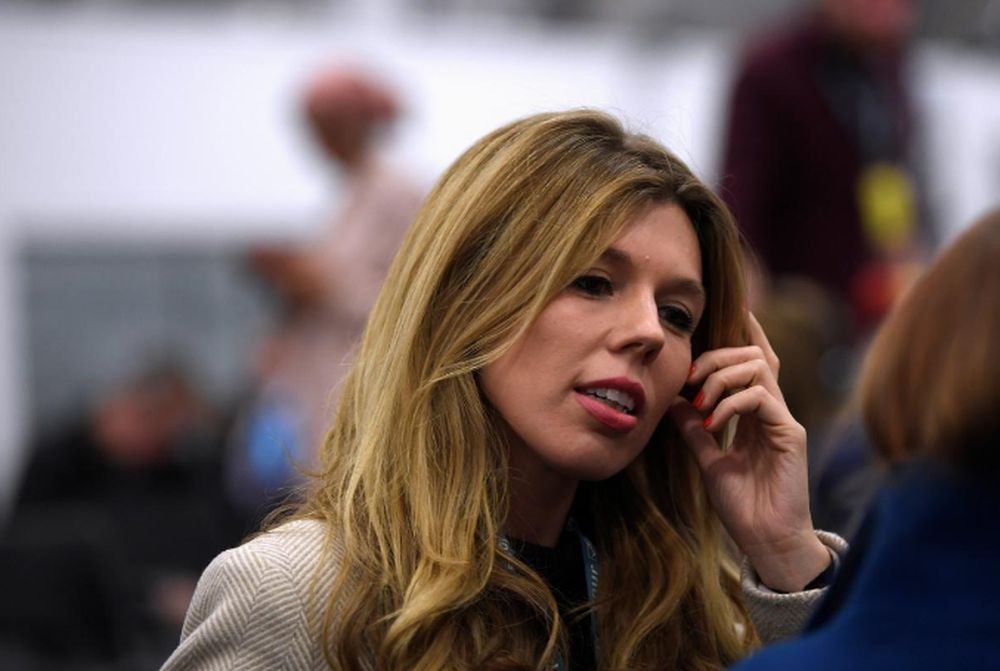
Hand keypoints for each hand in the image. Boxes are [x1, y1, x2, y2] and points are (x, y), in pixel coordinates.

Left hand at [667, 312, 829, 591]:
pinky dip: (732, 402)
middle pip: (753, 355)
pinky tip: (714, 421)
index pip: (753, 362)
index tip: (723, 313)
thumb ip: (695, 430)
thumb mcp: (709, 461)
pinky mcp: (790, 434)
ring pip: (758, 367)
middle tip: (690, 380)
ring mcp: (784, 420)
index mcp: (756, 414)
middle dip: (717, 356)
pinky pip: (761, 396)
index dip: (742, 334)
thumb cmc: (743, 506)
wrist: (767, 541)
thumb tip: (675, 401)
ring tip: (701, 403)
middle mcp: (774, 411)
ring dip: (722, 377)